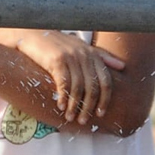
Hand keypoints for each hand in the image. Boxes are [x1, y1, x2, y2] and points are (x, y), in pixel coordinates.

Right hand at [0, 27, 122, 124]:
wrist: (32, 34)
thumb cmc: (57, 44)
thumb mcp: (81, 47)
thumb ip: (101, 57)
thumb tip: (123, 66)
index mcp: (92, 54)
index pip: (106, 80)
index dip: (104, 99)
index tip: (100, 113)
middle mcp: (84, 54)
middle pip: (93, 87)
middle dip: (89, 107)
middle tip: (83, 120)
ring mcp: (71, 57)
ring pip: (78, 88)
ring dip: (74, 106)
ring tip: (70, 117)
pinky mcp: (56, 60)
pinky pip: (63, 84)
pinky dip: (63, 97)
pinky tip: (61, 106)